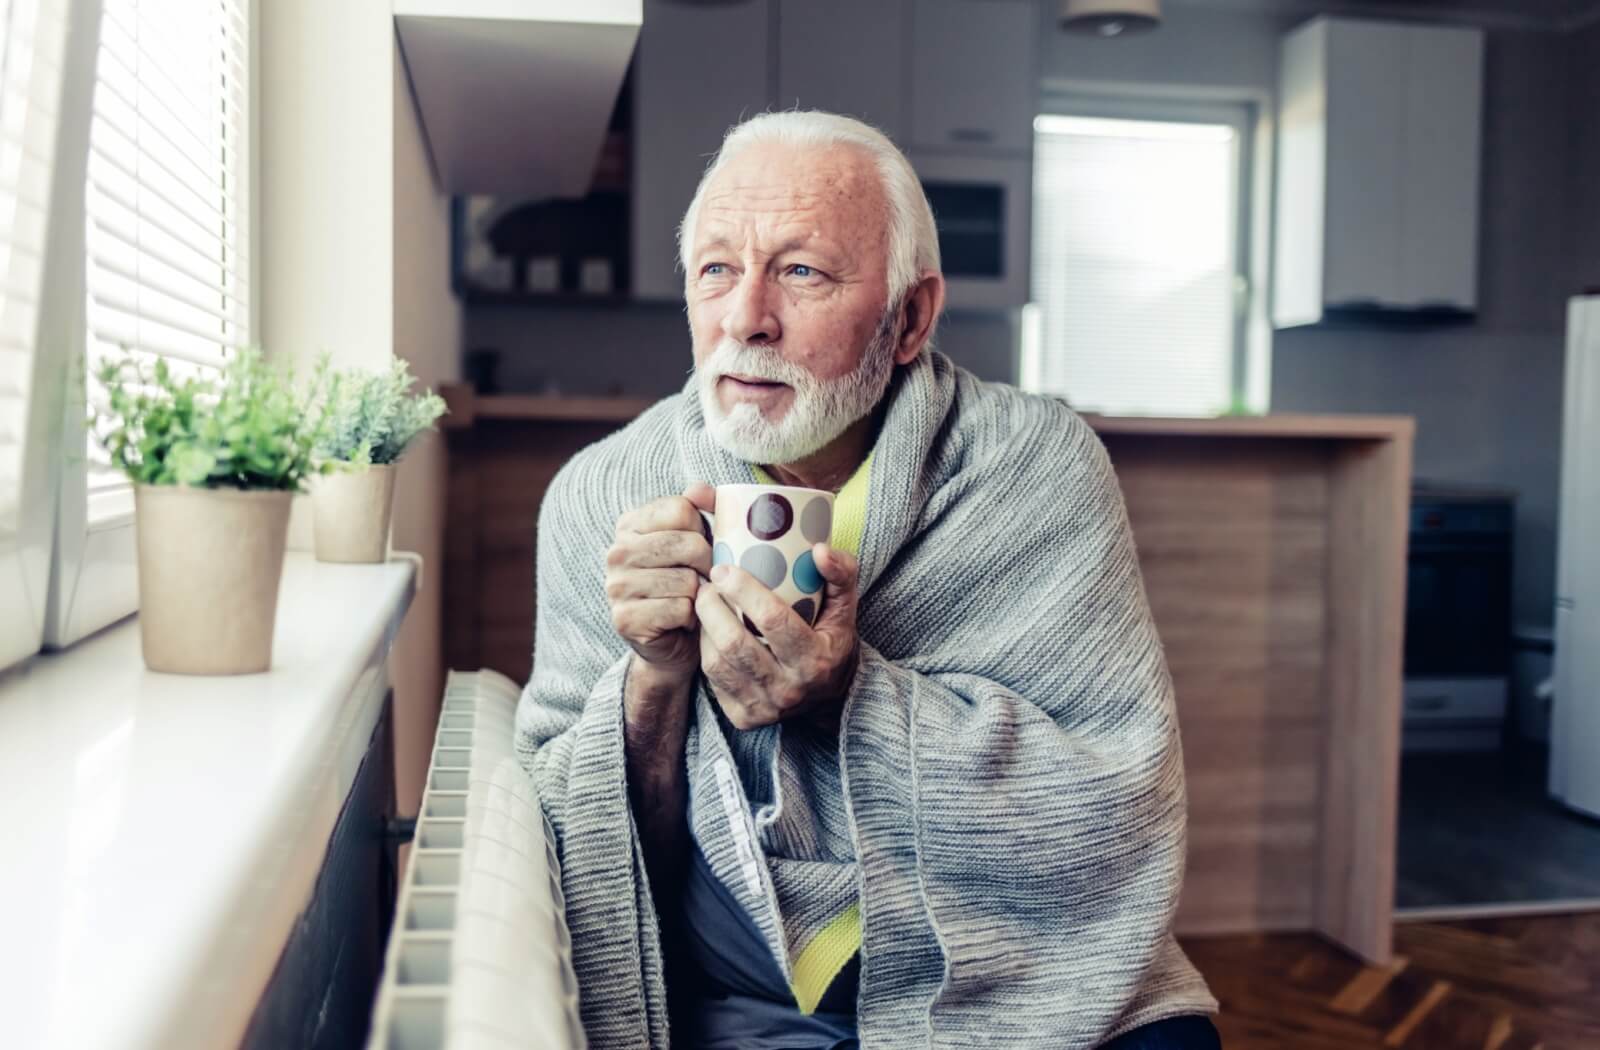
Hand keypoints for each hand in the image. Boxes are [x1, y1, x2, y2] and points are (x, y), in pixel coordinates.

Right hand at [605, 483, 715, 679]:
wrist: (673, 640)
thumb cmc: (688, 583)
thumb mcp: (698, 540)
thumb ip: (702, 508)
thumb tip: (700, 488)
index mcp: (630, 524)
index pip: (681, 509)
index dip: (703, 530)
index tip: (701, 547)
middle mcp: (617, 552)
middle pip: (688, 544)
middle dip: (708, 565)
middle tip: (704, 579)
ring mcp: (616, 586)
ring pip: (687, 580)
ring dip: (700, 595)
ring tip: (691, 600)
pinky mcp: (625, 619)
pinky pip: (679, 609)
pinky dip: (691, 618)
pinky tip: (682, 620)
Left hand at [694, 543, 860, 729]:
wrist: (831, 700)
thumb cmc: (833, 643)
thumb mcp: (846, 609)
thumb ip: (841, 575)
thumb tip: (820, 550)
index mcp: (815, 660)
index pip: (773, 620)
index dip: (744, 591)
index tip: (725, 569)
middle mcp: (789, 689)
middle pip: (735, 643)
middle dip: (712, 607)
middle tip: (708, 584)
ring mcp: (764, 707)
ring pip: (717, 662)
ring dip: (705, 627)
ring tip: (706, 602)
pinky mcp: (744, 718)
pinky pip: (713, 679)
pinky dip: (706, 650)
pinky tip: (710, 631)